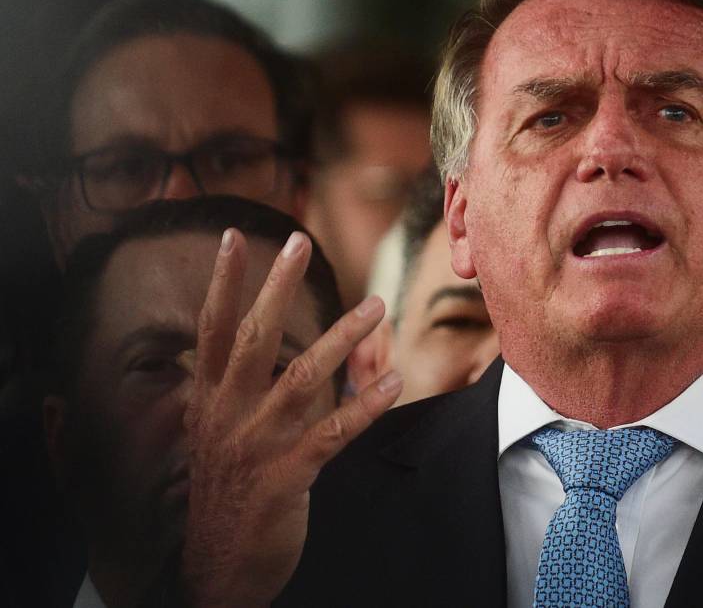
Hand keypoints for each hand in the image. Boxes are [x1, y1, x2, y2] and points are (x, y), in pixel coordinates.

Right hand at [179, 230, 402, 606]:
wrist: (218, 566)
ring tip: (376, 304)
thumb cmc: (226, 490)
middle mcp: (228, 415)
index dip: (224, 283)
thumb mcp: (215, 434)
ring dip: (342, 337)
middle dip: (277, 286)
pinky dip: (365, 405)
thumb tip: (253, 344)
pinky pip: (333, 433)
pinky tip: (392, 380)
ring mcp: (257, 445)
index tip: (236, 236)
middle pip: (254, 338)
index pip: (213, 330)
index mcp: (209, 400)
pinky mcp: (287, 476)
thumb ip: (234, 390)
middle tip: (300, 242)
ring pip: (302, 378)